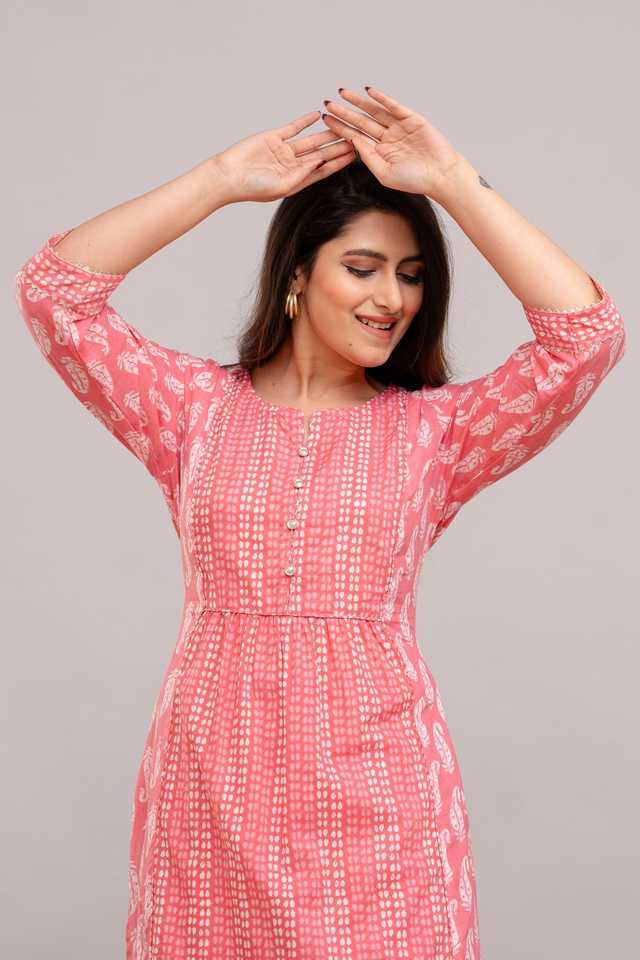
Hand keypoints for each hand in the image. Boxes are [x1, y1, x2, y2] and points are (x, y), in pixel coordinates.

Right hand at [211, 111, 354, 202]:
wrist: (228, 176)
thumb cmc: (252, 188)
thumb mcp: (283, 186)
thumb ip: (303, 174)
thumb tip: (321, 160)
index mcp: (297, 180)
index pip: (323, 169)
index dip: (339, 162)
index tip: (355, 155)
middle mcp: (293, 165)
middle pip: (320, 153)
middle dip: (338, 146)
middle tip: (355, 137)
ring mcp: (284, 151)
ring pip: (310, 140)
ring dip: (325, 133)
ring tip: (342, 125)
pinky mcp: (274, 138)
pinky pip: (293, 128)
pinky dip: (305, 121)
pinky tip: (317, 115)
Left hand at [321, 86, 462, 201]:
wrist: (440, 176)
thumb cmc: (415, 180)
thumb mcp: (384, 173)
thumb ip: (368, 157)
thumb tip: (352, 141)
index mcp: (379, 152)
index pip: (355, 137)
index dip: (340, 128)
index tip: (326, 119)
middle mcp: (387, 138)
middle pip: (361, 122)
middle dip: (344, 112)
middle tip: (327, 102)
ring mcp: (399, 127)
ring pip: (374, 111)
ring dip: (358, 102)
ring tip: (342, 93)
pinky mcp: (411, 119)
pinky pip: (393, 106)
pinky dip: (382, 99)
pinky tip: (369, 92)